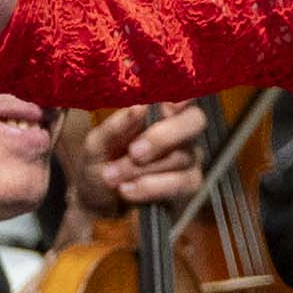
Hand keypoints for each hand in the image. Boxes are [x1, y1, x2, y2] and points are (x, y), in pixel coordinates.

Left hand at [66, 102, 210, 218]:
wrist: (97, 200)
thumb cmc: (101, 161)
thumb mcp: (97, 144)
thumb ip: (116, 126)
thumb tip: (139, 108)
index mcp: (159, 109)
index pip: (184, 91)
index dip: (183, 93)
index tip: (166, 104)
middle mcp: (180, 129)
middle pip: (195, 120)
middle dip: (163, 137)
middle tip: (134, 152)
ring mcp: (189, 155)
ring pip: (182, 156)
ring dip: (143, 169)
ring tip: (112, 176)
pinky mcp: (189, 183)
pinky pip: (181, 183)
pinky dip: (152, 187)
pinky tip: (127, 190)